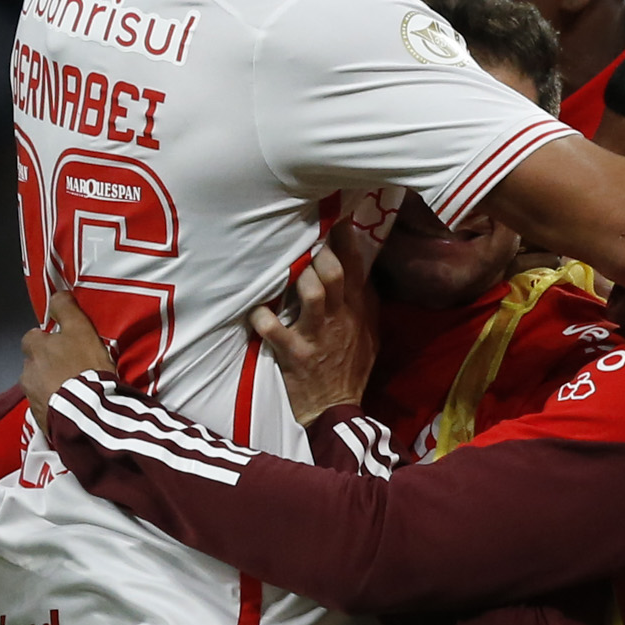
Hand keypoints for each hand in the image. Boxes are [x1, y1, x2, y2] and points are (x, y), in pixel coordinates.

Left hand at [21, 287, 115, 421]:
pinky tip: (71, 408)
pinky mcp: (40, 421)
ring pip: (38, 387)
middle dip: (47, 366)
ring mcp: (31, 399)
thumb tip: (56, 294)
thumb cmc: (85, 366)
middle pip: (34, 365)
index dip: (48, 341)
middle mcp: (26, 373)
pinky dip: (55, 406)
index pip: (32, 338)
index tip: (64, 346)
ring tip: (72, 391)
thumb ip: (65, 310)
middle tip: (70, 370)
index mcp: (34, 349)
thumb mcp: (80, 330)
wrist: (87, 413)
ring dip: (50, 387)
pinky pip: (46, 409)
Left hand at [249, 220, 379, 423]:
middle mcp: (340, 318)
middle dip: (319, 253)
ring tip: (285, 273)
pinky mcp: (295, 354)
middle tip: (303, 243)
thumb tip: (363, 267)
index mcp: (358, 310)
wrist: (337, 408)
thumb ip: (366, 301)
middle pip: (334, 272)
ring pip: (311, 293)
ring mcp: (317, 335)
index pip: (356, 266)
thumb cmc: (350, 367)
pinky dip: (260, 317)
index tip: (334, 216)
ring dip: (297, 279)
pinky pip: (273, 329)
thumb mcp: (370, 333)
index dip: (344, 238)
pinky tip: (255, 312)